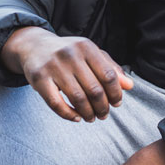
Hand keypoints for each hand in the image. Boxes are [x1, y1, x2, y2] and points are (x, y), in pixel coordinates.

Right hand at [0, 26, 132, 121]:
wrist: (34, 46)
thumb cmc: (68, 53)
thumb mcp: (90, 54)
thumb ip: (111, 67)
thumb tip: (129, 86)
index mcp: (86, 46)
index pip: (109, 75)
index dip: (116, 93)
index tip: (116, 103)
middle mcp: (70, 54)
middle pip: (95, 89)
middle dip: (102, 107)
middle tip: (103, 115)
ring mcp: (53, 66)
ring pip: (78, 98)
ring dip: (88, 113)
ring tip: (91, 118)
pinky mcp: (39, 78)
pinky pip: (56, 104)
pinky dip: (69, 115)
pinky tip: (76, 117)